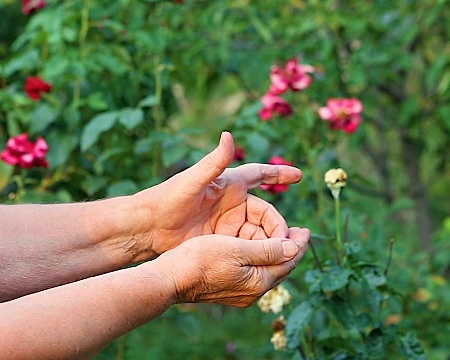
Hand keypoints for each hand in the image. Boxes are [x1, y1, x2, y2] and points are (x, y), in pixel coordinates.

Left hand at [133, 132, 302, 255]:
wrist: (149, 228)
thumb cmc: (168, 199)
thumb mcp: (192, 180)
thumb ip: (213, 161)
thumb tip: (228, 135)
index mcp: (230, 184)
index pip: (261, 175)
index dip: (279, 174)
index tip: (300, 176)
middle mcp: (234, 203)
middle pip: (267, 214)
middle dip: (280, 226)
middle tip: (290, 239)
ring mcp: (230, 223)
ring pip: (260, 233)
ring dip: (272, 242)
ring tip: (283, 253)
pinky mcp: (224, 241)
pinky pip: (248, 247)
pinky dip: (259, 253)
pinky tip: (267, 261)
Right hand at [153, 227, 309, 306]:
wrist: (170, 279)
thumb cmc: (200, 260)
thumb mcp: (236, 249)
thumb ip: (268, 250)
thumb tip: (294, 248)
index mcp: (258, 282)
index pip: (288, 262)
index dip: (299, 244)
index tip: (305, 229)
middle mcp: (253, 292)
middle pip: (280, 268)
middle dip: (290, 248)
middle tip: (297, 231)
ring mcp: (240, 293)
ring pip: (266, 270)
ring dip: (274, 252)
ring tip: (278, 235)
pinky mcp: (229, 289)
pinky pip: (253, 272)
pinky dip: (260, 257)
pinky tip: (256, 246)